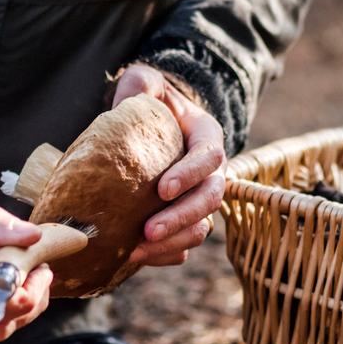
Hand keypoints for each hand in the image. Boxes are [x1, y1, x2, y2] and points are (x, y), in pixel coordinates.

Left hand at [112, 63, 226, 265]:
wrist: (152, 128)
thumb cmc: (150, 104)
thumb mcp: (145, 84)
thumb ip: (140, 84)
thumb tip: (132, 95)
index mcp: (207, 138)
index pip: (210, 157)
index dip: (190, 174)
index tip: (162, 189)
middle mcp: (211, 173)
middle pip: (210, 200)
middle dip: (181, 218)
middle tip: (148, 231)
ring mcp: (199, 200)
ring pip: (201, 228)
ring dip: (172, 242)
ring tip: (135, 251)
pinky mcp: (184, 221)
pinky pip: (184, 245)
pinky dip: (165, 255)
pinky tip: (136, 259)